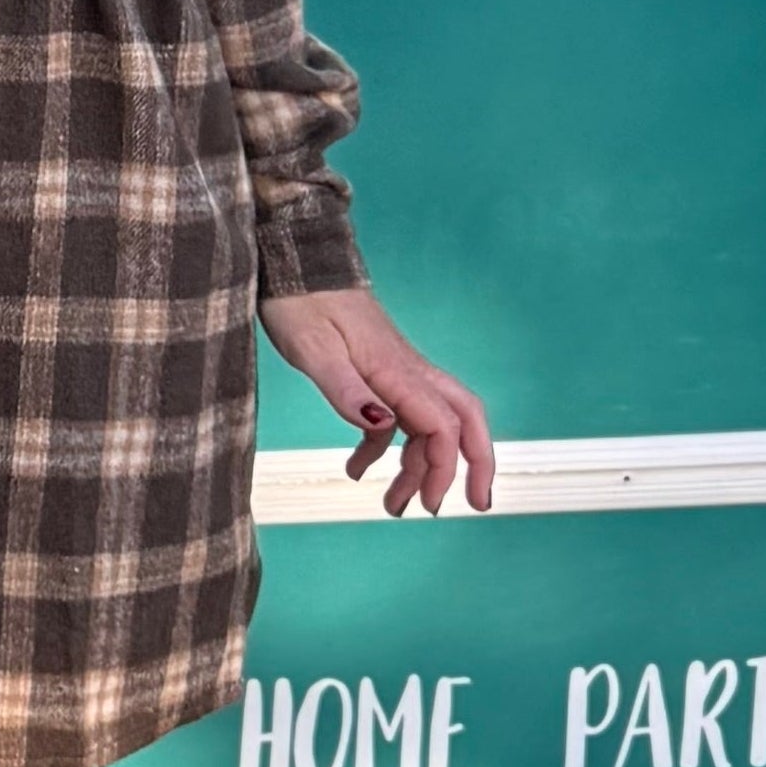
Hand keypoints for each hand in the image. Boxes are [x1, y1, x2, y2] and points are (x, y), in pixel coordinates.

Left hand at [260, 286, 494, 514]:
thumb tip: (381, 426)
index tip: (429, 506)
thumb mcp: (312, 349)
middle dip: (473, 464)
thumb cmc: (298, 300)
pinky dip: (384, 449)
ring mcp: (395, 370)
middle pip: (461, 420)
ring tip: (394, 507)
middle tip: (473, 507)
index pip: (441, 427)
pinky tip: (357, 469)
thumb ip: (346, 390)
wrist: (292, 259)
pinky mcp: (377, 370)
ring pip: (426, 424)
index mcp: (396, 370)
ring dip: (418, 468)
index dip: (444, 469)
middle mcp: (406, 370)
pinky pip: (395, 416)